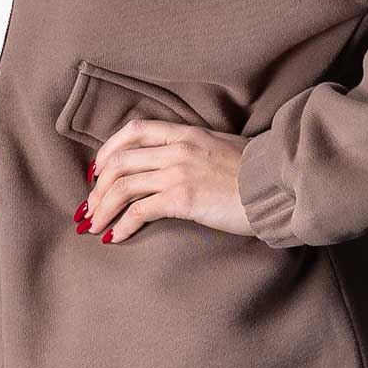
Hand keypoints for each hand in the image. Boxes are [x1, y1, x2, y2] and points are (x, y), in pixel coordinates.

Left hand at [78, 121, 256, 243]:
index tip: (98, 170)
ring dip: (102, 207)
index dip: (108, 150)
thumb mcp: (221, 145)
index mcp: (185, 132)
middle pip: (120, 161)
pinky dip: (122, 224)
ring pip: (123, 186)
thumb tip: (174, 161)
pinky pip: (140, 210)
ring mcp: (178, 171)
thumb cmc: (256, 171)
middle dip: (98, 186)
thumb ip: (194, 147)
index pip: (133, 131)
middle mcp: (177, 148)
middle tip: (89, 206)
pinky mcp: (183, 198)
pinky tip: (116, 236)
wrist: (277, 186)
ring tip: (94, 225)